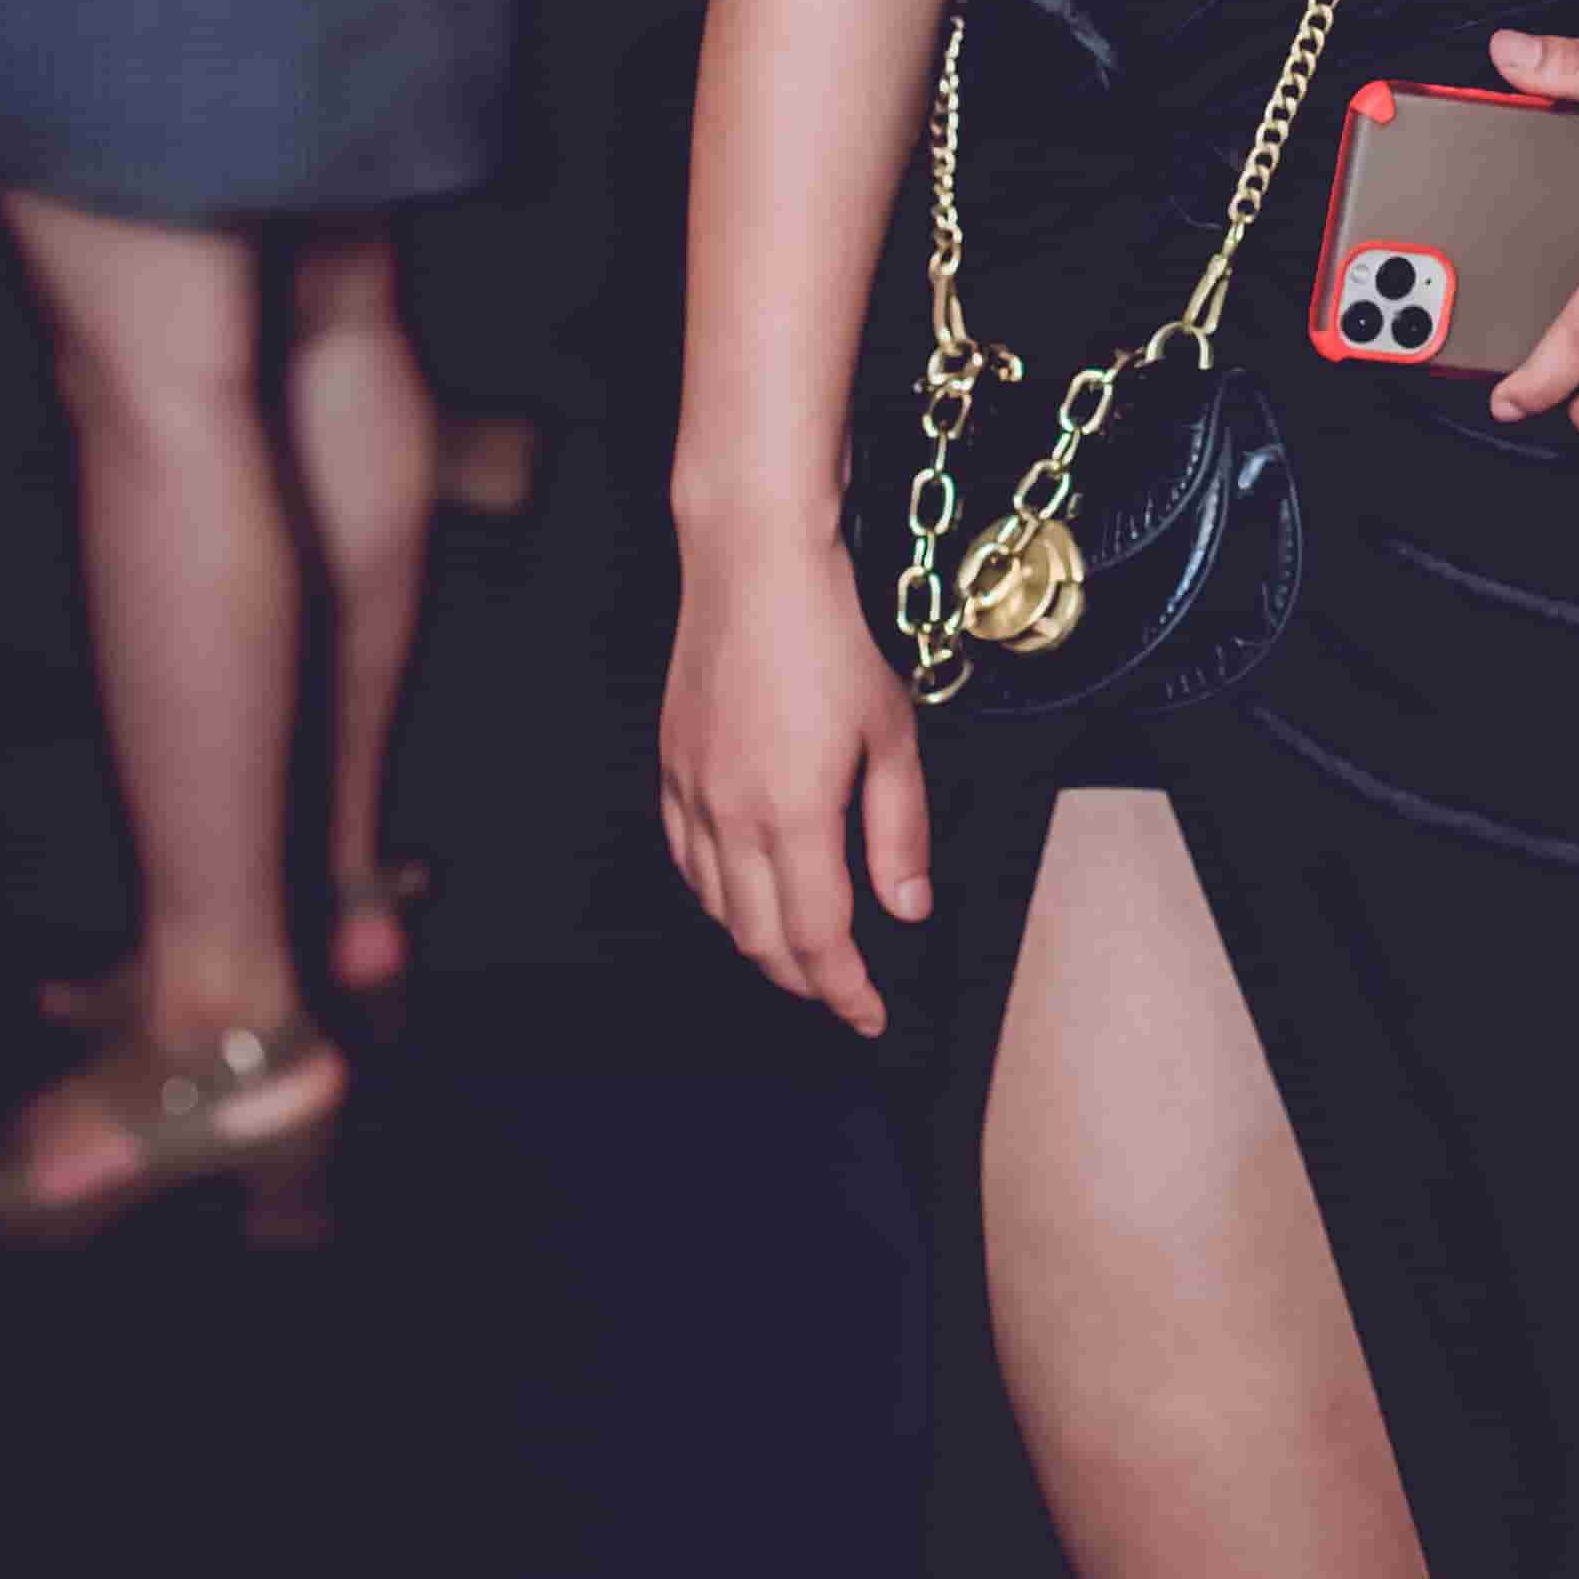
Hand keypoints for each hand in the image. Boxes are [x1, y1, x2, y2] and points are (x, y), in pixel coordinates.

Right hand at [660, 521, 929, 1034]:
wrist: (753, 562)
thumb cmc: (830, 633)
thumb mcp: (891, 733)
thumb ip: (899, 831)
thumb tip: (907, 908)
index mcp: (794, 814)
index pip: (818, 939)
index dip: (846, 991)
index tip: (871, 1016)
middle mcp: (732, 816)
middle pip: (761, 939)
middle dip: (806, 982)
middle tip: (843, 994)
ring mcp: (692, 792)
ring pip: (717, 908)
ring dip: (760, 945)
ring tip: (801, 953)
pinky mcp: (671, 767)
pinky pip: (686, 860)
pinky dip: (716, 897)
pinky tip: (742, 892)